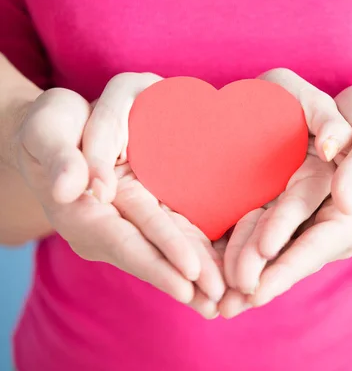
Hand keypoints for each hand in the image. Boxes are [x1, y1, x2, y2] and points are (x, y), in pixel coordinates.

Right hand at [15, 73, 224, 315]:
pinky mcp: (141, 217)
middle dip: (184, 279)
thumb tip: (71, 189)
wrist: (57, 132)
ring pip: (164, 251)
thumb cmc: (52, 128)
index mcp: (81, 214)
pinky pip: (169, 239)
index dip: (156, 260)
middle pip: (150, 255)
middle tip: (220, 302)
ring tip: (224, 297)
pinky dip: (193, 255)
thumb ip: (61, 160)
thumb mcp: (48, 133)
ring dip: (194, 275)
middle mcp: (104, 228)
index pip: (123, 241)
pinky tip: (219, 269)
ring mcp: (124, 226)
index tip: (188, 279)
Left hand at [219, 69, 351, 313]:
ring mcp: (318, 223)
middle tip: (225, 307)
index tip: (256, 289)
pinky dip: (248, 249)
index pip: (318, 245)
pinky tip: (221, 265)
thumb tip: (344, 202)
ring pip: (279, 251)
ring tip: (217, 299)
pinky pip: (272, 234)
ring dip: (249, 273)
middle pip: (294, 257)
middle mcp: (337, 227)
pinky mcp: (302, 214)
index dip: (287, 268)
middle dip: (260, 281)